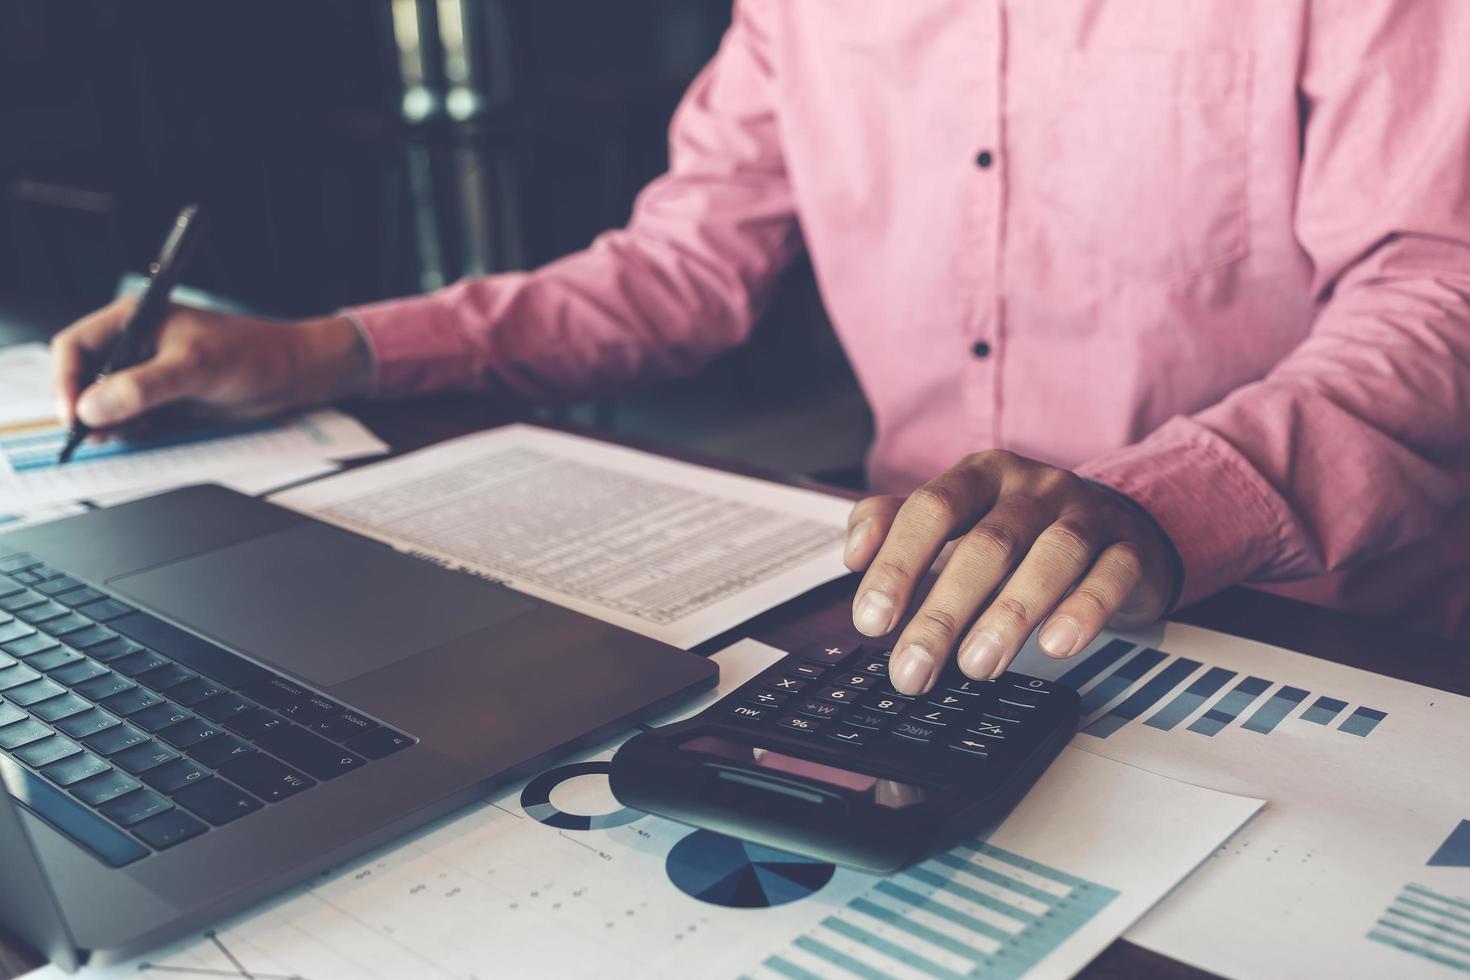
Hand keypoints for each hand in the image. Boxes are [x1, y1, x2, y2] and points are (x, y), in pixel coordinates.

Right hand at [50, 298, 372, 433]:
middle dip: (84, 406)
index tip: (72, 414)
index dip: (65, 380)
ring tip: (121, 435)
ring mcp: (147, 376)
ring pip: (104, 404)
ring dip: (105, 423)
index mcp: (134, 320)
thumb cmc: (251, 355)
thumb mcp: (194, 367)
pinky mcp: (162, 401)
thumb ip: (142, 387)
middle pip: (84, 378)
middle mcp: (134, 347)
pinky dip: (127, 431)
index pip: (76, 346)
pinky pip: (129, 419)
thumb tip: (92, 407)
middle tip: (91, 434)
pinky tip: (141, 434)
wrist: (290, 377)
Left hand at [843, 451, 1179, 694]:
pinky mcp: (1128, 549)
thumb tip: (854, 554)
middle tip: (914, 668)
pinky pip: (1110, 575)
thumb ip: (894, 525)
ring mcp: (1086, 514)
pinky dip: (1084, 610)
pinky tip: (1055, 646)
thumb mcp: (955, 518)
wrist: (1116, 523)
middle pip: (986, 544)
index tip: (871, 620)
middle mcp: (1033, 487)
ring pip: (1051, 557)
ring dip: (1009, 616)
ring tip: (977, 667)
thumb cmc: (1018, 530)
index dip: (898, 563)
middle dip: (944, 613)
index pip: (932, 509)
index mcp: (981, 474)